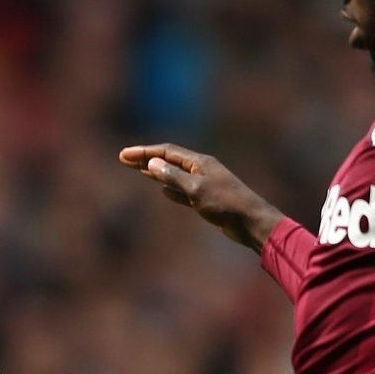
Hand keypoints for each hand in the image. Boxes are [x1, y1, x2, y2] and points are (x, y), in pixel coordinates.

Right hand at [117, 143, 283, 251]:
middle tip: (124, 159)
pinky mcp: (207, 199)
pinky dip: (170, 188)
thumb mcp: (196, 189)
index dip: (144, 152)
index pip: (166, 152)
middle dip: (146, 159)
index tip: (124, 155)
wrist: (251, 221)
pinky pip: (183, 190)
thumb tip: (152, 164)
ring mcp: (204, 183)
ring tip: (139, 171)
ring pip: (174, 174)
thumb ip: (173, 176)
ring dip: (156, 172)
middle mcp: (201, 169)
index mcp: (199, 162)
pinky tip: (163, 191)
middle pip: (168, 160)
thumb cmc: (225, 204)